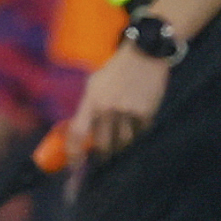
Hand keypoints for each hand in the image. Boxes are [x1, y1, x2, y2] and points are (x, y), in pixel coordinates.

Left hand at [65, 45, 170, 162]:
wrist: (144, 55)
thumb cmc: (114, 71)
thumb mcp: (93, 85)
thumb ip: (86, 108)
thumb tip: (78, 134)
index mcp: (92, 101)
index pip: (78, 134)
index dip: (74, 154)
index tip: (74, 165)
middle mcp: (108, 108)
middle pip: (102, 145)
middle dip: (101, 154)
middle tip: (101, 155)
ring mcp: (128, 112)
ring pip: (123, 143)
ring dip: (120, 145)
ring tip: (120, 137)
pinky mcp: (146, 113)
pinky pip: (140, 133)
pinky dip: (137, 132)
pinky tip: (136, 120)